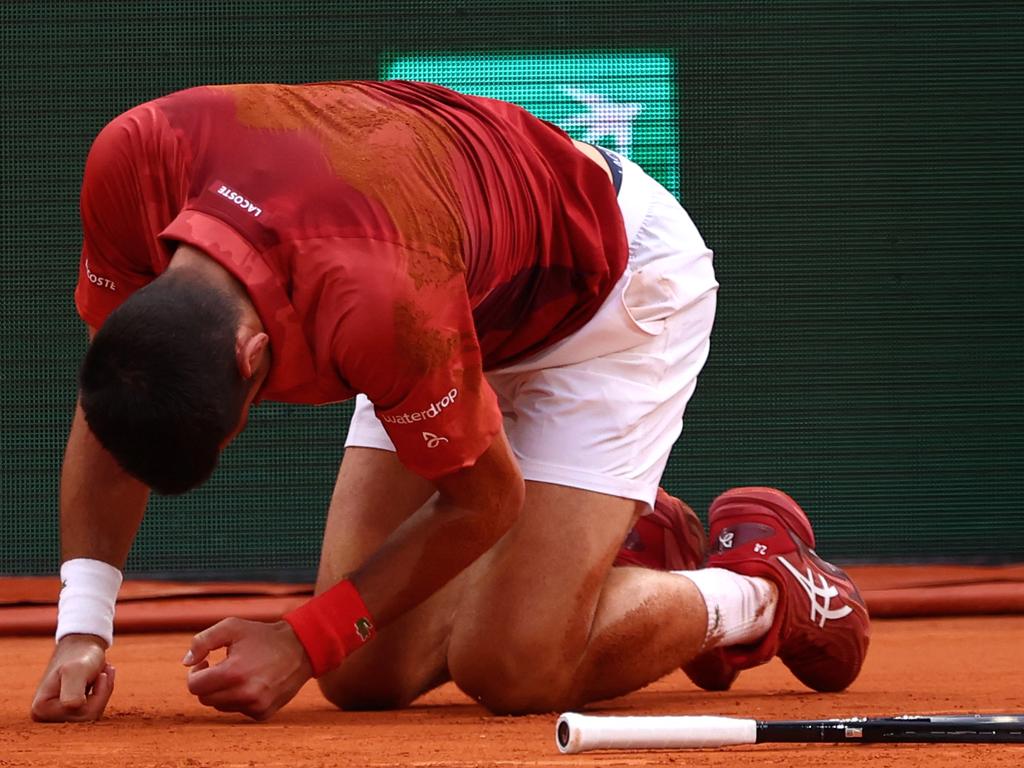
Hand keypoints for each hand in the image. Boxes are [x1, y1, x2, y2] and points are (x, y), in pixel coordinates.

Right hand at [31, 634, 114, 721]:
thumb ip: (73, 689)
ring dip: (103, 692)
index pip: (81, 715)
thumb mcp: (76, 670)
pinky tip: (102, 677)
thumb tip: (70, 707)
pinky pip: (92, 710)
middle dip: (102, 694)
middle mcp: (44, 716)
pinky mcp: (66, 710)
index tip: (100, 674)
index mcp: (41, 709)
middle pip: (86, 718)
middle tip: (104, 672)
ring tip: (103, 673)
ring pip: (91, 714)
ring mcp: (55, 714)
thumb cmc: (79, 655)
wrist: (81, 642)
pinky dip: (102, 693)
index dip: (99, 695)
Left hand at [184, 617, 312, 719]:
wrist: (300, 648)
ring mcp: (255, 706)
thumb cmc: (263, 636)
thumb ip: (202, 641)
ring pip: (220, 706)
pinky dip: (239, 699)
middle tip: (219, 667)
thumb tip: (186, 663)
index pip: (194, 686)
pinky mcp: (263, 713)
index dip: (195, 673)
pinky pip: (238, 711)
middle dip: (207, 682)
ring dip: (223, 692)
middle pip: (205, 698)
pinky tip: (251, 683)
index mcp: (233, 672)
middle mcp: (245, 694)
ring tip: (238, 673)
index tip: (205, 663)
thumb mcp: (232, 627)